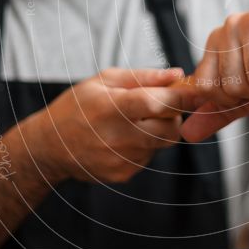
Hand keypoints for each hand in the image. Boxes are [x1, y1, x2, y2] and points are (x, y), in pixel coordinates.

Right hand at [23, 67, 198, 183]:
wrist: (50, 147)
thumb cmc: (77, 106)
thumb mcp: (104, 80)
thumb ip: (144, 76)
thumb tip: (178, 75)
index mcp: (111, 107)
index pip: (155, 103)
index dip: (182, 97)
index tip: (199, 91)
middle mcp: (117, 137)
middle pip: (170, 127)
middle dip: (173, 113)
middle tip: (158, 103)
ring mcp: (121, 159)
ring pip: (163, 142)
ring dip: (160, 129)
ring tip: (136, 120)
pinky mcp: (124, 174)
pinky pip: (150, 156)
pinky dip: (146, 144)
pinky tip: (124, 138)